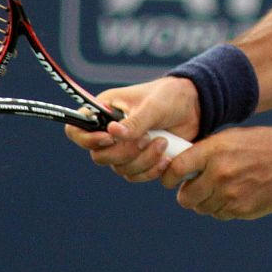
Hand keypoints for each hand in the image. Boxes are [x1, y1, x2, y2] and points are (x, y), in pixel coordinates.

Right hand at [64, 76, 198, 182]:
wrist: (195, 107)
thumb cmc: (170, 96)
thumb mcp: (153, 106)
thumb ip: (134, 122)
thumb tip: (112, 133)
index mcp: (104, 110)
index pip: (76, 129)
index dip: (87, 139)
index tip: (109, 139)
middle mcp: (109, 131)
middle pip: (99, 155)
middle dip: (125, 152)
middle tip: (148, 138)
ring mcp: (124, 147)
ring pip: (119, 168)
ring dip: (142, 161)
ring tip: (163, 142)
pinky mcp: (139, 160)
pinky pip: (135, 175)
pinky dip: (150, 171)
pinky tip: (166, 158)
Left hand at [161, 126, 271, 220]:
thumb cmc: (258, 145)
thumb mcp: (229, 139)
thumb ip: (204, 153)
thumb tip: (180, 168)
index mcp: (213, 151)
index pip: (176, 169)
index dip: (167, 177)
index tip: (169, 180)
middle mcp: (219, 174)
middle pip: (185, 197)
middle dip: (187, 194)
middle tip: (194, 188)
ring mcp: (230, 195)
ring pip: (202, 208)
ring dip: (206, 201)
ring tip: (221, 189)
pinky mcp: (241, 210)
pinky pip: (220, 214)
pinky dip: (223, 207)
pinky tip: (235, 194)